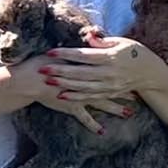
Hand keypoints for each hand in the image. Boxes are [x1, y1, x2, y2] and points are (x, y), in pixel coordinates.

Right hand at [10, 54, 134, 133]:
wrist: (30, 80)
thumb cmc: (43, 62)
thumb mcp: (63, 50)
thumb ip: (80, 46)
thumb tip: (94, 35)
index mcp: (87, 68)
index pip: (108, 70)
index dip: (122, 73)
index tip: (134, 75)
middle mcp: (87, 84)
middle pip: (110, 88)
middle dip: (124, 93)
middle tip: (137, 97)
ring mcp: (80, 97)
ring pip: (102, 103)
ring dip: (115, 108)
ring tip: (129, 113)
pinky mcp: (71, 107)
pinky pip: (85, 118)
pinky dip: (93, 125)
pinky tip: (102, 131)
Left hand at [38, 32, 161, 99]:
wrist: (152, 74)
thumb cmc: (135, 53)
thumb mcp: (121, 42)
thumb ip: (103, 41)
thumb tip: (88, 34)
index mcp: (110, 57)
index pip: (84, 56)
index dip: (66, 54)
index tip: (51, 52)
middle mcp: (109, 73)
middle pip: (80, 73)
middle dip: (60, 71)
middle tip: (42, 69)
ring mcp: (109, 85)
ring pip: (83, 87)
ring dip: (65, 84)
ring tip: (48, 81)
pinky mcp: (110, 93)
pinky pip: (90, 97)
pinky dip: (76, 97)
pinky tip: (62, 96)